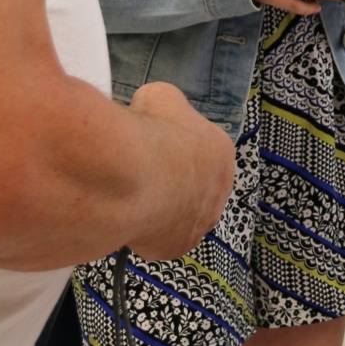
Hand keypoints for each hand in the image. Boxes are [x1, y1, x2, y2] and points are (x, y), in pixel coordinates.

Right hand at [123, 82, 234, 259]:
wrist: (129, 178)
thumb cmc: (147, 132)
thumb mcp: (158, 97)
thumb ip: (162, 107)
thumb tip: (151, 112)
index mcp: (221, 152)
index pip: (199, 152)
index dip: (171, 150)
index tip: (148, 148)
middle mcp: (219, 190)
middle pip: (192, 187)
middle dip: (169, 182)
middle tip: (137, 175)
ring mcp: (200, 222)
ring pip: (177, 215)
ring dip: (158, 208)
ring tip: (127, 197)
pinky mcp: (176, 247)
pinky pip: (158, 239)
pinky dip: (141, 230)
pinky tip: (123, 216)